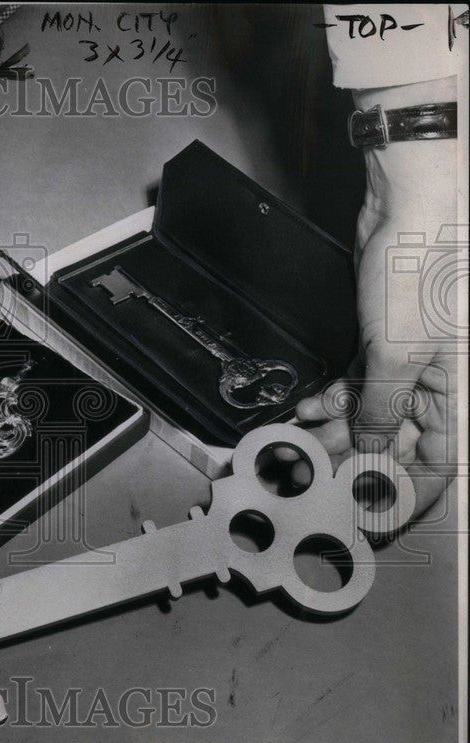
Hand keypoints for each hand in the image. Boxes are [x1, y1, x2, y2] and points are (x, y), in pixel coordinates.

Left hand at [295, 78, 458, 517]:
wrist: (409, 213)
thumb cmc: (422, 275)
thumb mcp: (396, 358)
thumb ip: (381, 412)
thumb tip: (367, 452)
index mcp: (458, 400)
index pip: (434, 467)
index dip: (399, 497)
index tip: (364, 519)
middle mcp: (438, 387)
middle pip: (394, 443)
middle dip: (350, 463)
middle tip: (313, 480)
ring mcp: (410, 365)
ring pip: (370, 415)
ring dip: (332, 432)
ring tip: (298, 446)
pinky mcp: (385, 343)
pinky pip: (358, 384)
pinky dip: (332, 398)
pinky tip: (305, 409)